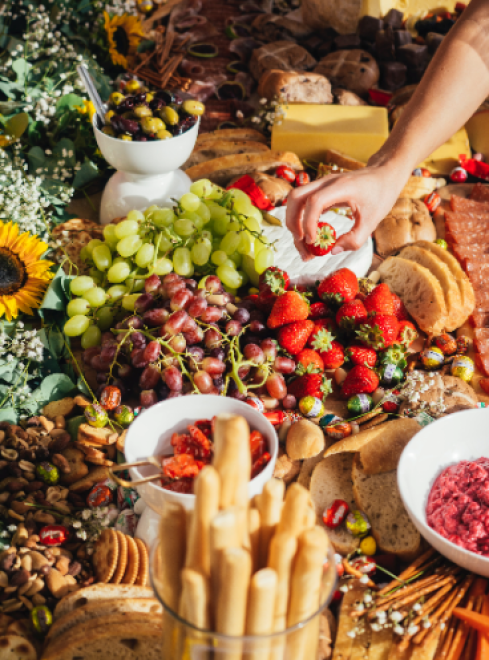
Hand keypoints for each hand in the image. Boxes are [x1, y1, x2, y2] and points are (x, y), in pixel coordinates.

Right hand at [285, 164, 407, 260]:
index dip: (308, 223)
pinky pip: (303, 203)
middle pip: (295, 197)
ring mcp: (322, 184)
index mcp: (340, 187)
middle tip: (302, 244)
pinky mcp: (322, 190)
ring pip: (295, 199)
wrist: (385, 174)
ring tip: (303, 244)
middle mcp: (326, 182)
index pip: (314, 202)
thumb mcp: (373, 220)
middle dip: (292, 223)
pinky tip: (310, 236)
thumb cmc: (381, 194)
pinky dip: (301, 219)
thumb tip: (333, 250)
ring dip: (293, 222)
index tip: (313, 242)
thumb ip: (355, 239)